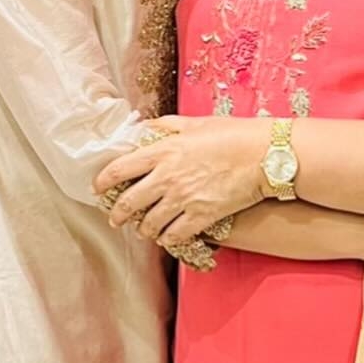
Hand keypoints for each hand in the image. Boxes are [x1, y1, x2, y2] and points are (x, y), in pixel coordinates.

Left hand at [93, 114, 270, 245]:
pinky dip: (167, 239)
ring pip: (149, 224)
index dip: (103, 182)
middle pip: (129, 203)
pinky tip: (168, 237)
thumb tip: (143, 131)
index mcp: (162, 151)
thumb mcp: (193, 123)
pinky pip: (174, 236)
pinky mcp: (201, 216)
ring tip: (145, 229)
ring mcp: (183, 199)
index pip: (119, 169)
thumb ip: (164, 127)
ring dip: (143, 229)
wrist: (264, 155)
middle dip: (118, 214)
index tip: (99, 188)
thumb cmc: (232, 134)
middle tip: (116, 219)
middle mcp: (167, 177)